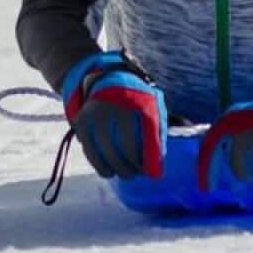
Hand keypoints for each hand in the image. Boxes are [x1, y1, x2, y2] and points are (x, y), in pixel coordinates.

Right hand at [62, 52, 166, 178]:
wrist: (105, 79)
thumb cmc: (135, 100)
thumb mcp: (152, 106)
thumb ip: (160, 128)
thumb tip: (169, 149)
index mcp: (139, 101)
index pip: (147, 136)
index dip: (151, 158)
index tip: (154, 172)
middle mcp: (117, 106)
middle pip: (126, 147)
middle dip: (133, 166)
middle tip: (138, 173)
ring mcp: (97, 113)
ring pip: (107, 151)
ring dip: (118, 168)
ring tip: (125, 173)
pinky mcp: (82, 121)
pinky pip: (90, 150)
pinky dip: (100, 165)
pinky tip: (108, 172)